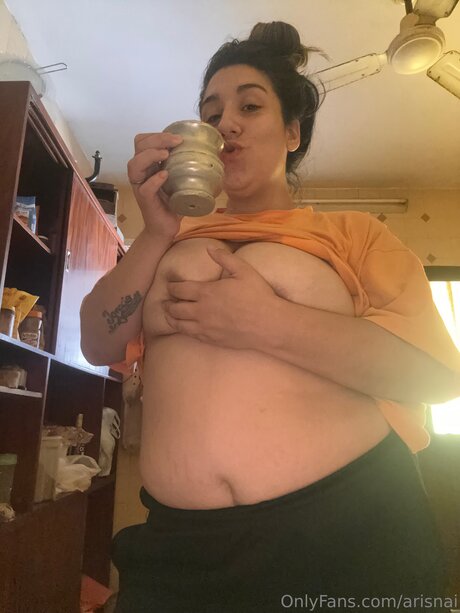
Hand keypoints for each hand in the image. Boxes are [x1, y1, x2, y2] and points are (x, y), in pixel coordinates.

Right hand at [127, 132, 183, 239]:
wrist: (166, 227)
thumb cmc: (173, 202)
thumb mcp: (179, 179)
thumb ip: (184, 165)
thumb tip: (208, 150)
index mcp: (148, 165)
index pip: (143, 141)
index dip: (157, 135)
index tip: (177, 137)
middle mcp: (141, 173)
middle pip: (139, 147)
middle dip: (157, 139)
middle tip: (176, 141)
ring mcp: (141, 186)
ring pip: (135, 165)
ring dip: (150, 155)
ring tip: (166, 154)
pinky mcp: (145, 201)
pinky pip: (145, 188)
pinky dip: (154, 180)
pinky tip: (165, 175)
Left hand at [163, 247, 277, 348]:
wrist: (268, 325)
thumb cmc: (258, 296)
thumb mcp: (244, 271)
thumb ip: (224, 258)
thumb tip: (209, 248)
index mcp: (206, 292)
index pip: (178, 289)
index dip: (171, 286)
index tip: (170, 285)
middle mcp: (200, 311)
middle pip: (174, 308)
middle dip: (167, 303)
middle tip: (166, 300)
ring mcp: (204, 327)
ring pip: (178, 324)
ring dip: (170, 318)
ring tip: (169, 314)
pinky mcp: (210, 339)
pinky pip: (189, 335)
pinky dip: (182, 329)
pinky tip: (184, 326)